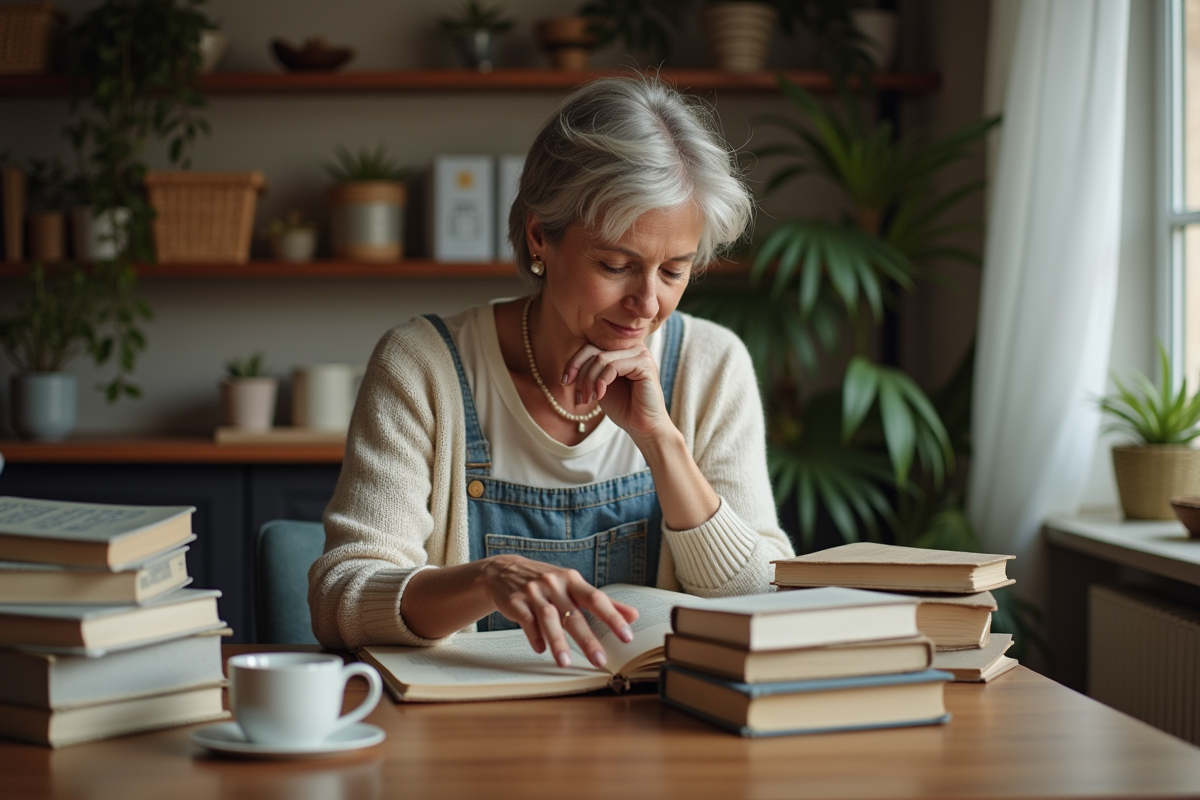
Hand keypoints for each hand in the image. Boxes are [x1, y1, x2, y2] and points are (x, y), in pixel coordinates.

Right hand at [478, 555, 637, 668]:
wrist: (504, 570)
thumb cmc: (546, 582)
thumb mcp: (574, 586)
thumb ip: (604, 602)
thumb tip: (634, 615)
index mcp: (572, 581)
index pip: (597, 599)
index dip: (613, 617)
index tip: (627, 636)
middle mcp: (554, 584)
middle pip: (573, 614)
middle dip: (587, 639)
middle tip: (600, 659)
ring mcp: (533, 592)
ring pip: (548, 619)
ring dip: (558, 642)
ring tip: (565, 662)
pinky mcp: (515, 601)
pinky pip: (526, 621)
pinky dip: (534, 636)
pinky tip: (541, 649)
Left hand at [562, 342, 670, 439]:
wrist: (642, 426)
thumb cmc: (623, 407)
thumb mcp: (599, 385)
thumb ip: (590, 370)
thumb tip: (569, 364)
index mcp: (620, 350)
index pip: (589, 347)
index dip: (574, 363)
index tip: (565, 382)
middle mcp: (630, 347)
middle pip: (592, 350)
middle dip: (580, 374)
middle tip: (579, 396)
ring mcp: (639, 353)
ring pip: (600, 358)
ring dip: (589, 381)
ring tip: (589, 399)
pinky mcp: (644, 363)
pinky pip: (613, 366)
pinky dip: (601, 381)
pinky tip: (600, 396)